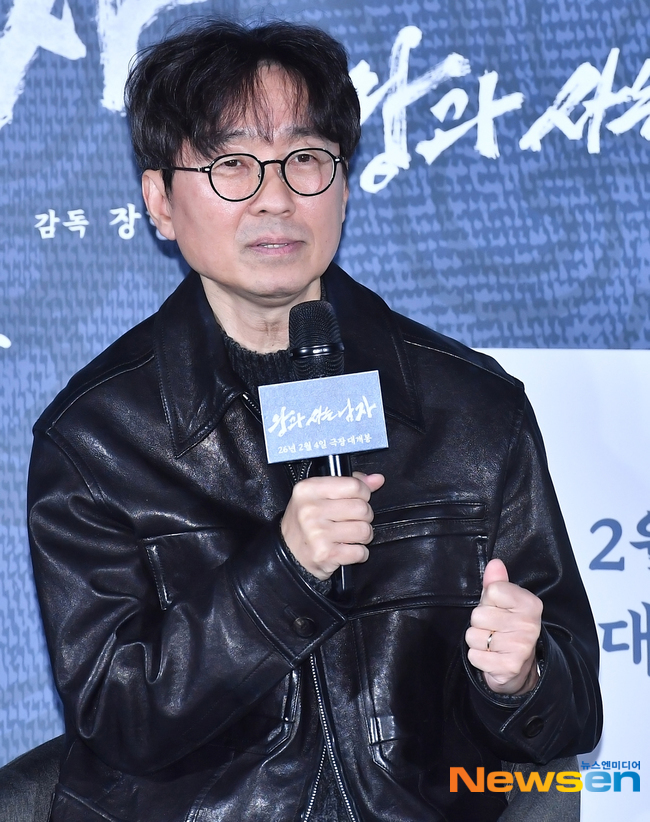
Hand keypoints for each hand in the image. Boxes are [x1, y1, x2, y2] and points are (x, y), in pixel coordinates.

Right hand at [281, 472, 384, 579]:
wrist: (287, 554)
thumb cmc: (305, 522)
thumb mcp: (319, 495)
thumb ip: (350, 483)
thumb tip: (377, 479)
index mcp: (309, 489)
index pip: (354, 485)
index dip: (363, 493)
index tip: (358, 499)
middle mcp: (311, 510)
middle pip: (362, 508)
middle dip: (364, 517)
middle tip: (352, 520)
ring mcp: (317, 533)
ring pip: (364, 530)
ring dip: (363, 535)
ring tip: (350, 535)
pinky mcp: (325, 554)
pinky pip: (360, 551)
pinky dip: (359, 553)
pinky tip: (346, 549)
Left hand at [465, 558, 541, 694]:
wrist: (521, 667)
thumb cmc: (508, 627)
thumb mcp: (504, 602)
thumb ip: (497, 582)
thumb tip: (494, 563)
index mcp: (530, 603)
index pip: (492, 590)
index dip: (487, 600)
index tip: (497, 609)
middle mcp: (528, 624)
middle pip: (478, 615)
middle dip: (479, 623)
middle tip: (494, 629)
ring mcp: (520, 647)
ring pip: (473, 636)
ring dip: (477, 641)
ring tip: (492, 643)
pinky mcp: (509, 667)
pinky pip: (474, 656)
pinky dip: (478, 658)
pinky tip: (491, 657)